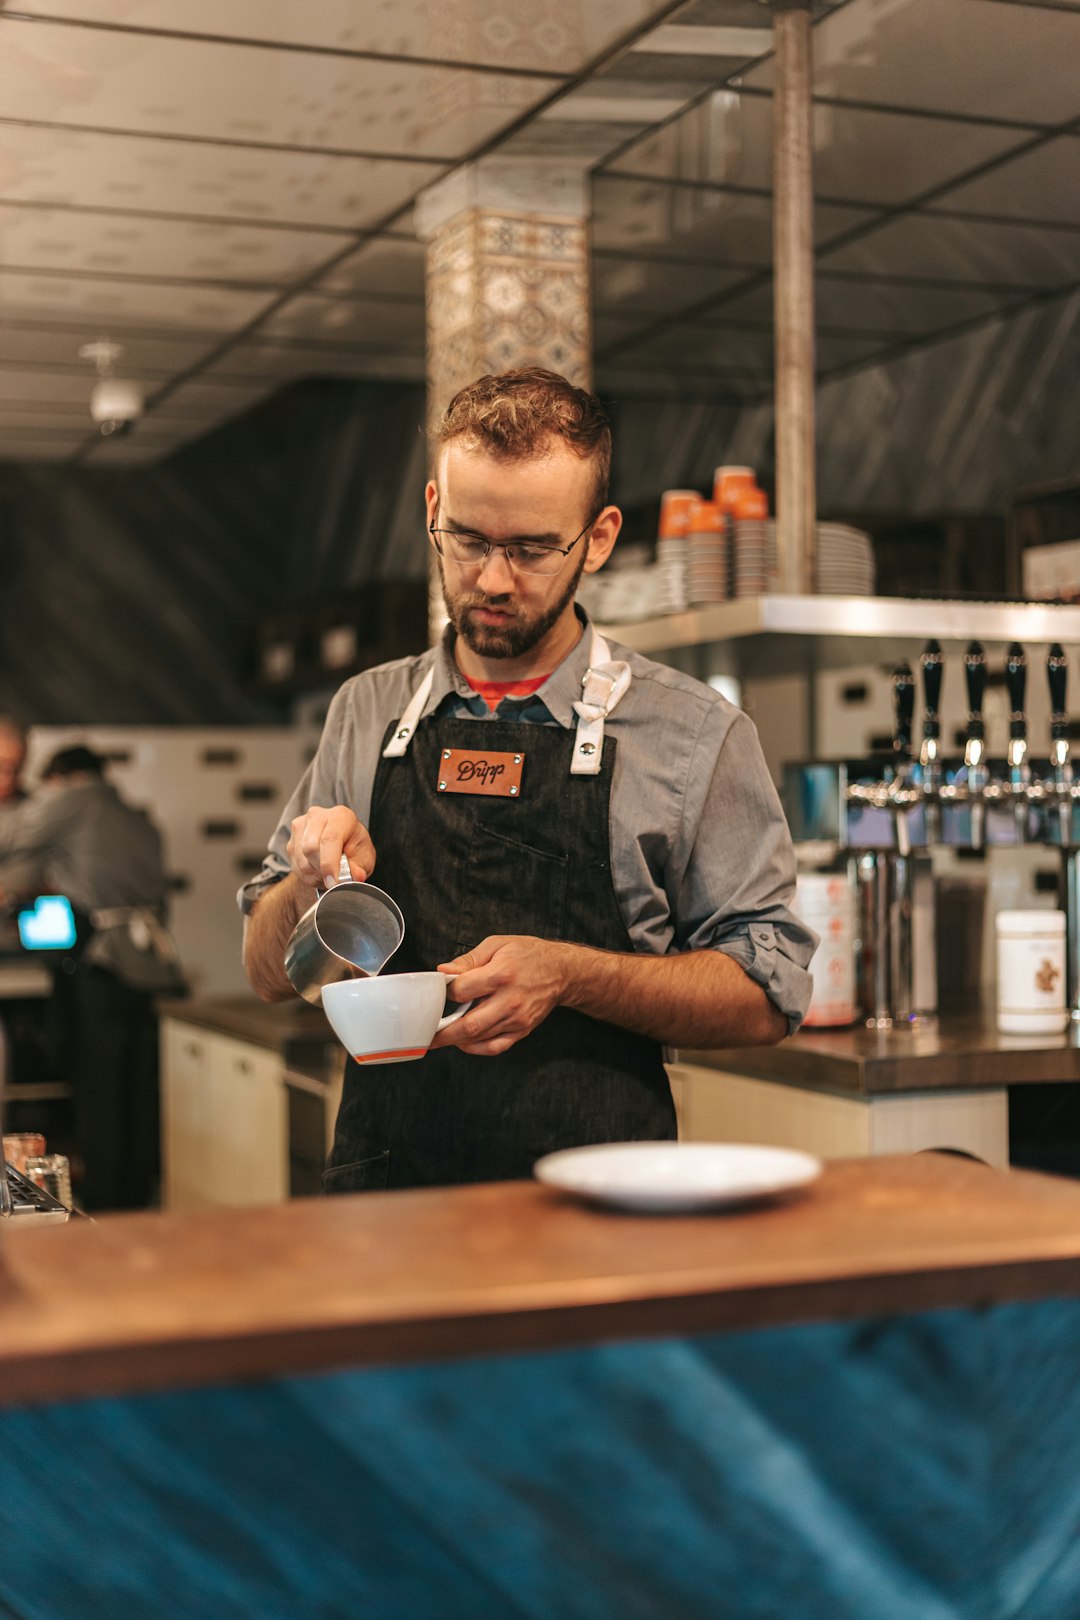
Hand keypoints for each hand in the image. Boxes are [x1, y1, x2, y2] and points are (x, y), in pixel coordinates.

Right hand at [286, 805, 375, 890]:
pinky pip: (296, 867)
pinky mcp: (291, 842)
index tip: (333, 882)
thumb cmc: (354, 848)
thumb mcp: (364, 858)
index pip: (330, 838)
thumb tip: (356, 876)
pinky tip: (319, 873)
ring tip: (329, 874)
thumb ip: (359, 867)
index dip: (330, 863)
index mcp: (340, 816)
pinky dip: (308, 876)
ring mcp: (300, 828)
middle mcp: (317, 817)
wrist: (342, 844)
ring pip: (302, 861)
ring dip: (316, 875)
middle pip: (311, 848)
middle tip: (334, 880)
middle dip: (323, 870)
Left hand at [430, 935, 572, 1055]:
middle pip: (468, 1025)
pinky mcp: (522, 1030)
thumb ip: (468, 960)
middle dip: (441, 1033)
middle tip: (424, 1035)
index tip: (440, 990)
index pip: (461, 991)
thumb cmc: (529, 954)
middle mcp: (510, 1000)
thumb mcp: (497, 945)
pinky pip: (495, 1047)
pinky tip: (464, 1042)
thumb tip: (443, 972)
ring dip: (455, 1040)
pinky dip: (476, 1048)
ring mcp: (517, 1019)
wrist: (562, 971)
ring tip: (440, 1035)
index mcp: (501, 974)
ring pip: (479, 1038)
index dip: (445, 992)